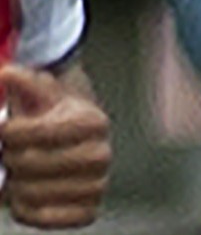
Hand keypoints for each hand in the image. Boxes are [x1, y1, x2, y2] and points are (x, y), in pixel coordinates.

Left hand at [0, 65, 110, 228]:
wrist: (76, 144)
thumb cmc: (52, 116)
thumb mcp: (42, 94)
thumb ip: (24, 82)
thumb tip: (6, 73)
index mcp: (93, 122)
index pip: (40, 132)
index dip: (10, 132)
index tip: (3, 128)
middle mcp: (101, 155)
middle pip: (32, 163)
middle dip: (9, 156)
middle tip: (8, 151)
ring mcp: (96, 185)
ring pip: (31, 192)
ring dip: (13, 183)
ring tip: (17, 171)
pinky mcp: (87, 212)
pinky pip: (41, 217)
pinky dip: (23, 208)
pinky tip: (24, 192)